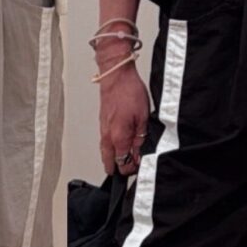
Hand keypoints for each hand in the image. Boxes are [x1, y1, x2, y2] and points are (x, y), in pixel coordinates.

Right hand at [99, 62, 150, 176]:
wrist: (116, 77)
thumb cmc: (129, 92)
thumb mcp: (143, 118)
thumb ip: (140, 139)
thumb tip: (139, 155)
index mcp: (118, 137)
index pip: (122, 163)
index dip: (131, 169)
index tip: (139, 166)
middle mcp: (107, 136)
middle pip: (109, 162)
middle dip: (120, 168)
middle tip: (131, 167)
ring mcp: (103, 130)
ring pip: (105, 153)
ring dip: (114, 158)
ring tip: (124, 160)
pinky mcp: (102, 124)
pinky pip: (104, 143)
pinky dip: (110, 149)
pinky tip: (117, 147)